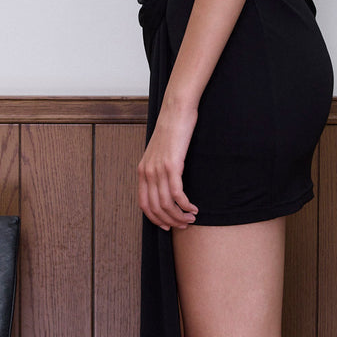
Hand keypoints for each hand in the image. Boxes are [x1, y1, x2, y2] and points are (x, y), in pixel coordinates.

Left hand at [138, 100, 199, 229]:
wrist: (176, 111)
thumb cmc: (171, 130)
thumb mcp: (159, 152)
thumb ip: (158, 169)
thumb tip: (165, 184)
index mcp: (142, 171)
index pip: (144, 204)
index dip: (155, 219)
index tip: (167, 225)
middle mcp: (147, 172)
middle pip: (155, 208)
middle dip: (170, 221)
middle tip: (183, 224)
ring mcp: (158, 169)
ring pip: (166, 204)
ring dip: (180, 216)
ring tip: (191, 218)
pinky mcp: (172, 165)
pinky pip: (177, 194)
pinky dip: (185, 205)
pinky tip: (193, 208)